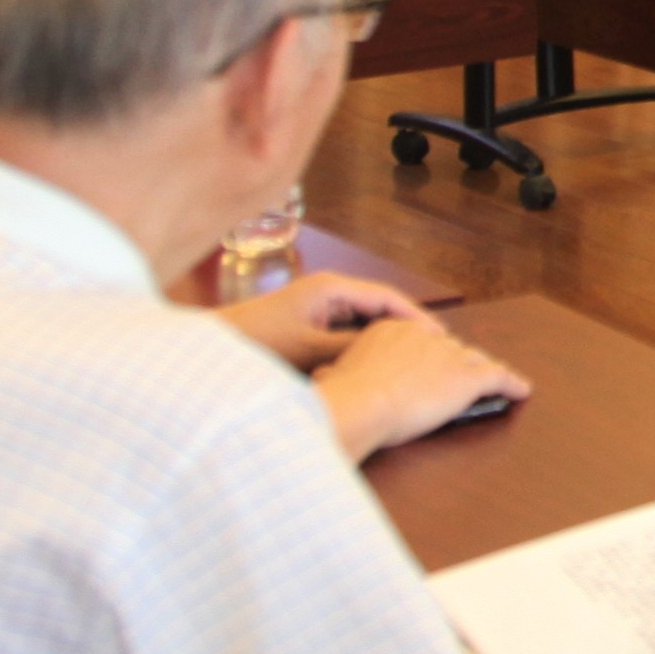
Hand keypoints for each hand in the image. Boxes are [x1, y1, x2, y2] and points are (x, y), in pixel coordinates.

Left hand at [218, 273, 426, 370]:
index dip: (416, 317)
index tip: (439, 337)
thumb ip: (351, 348)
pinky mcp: (309, 323)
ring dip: (386, 339)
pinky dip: (365, 345)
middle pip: (378, 307)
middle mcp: (328, 292)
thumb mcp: (311, 348)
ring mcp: (318, 307)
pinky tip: (378, 364)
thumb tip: (390, 353)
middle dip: (406, 328)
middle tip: (435, 350)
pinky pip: (347, 332)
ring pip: (363, 321)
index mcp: (331, 288)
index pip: (386, 298)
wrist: (215, 352)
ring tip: (414, 359)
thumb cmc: (259, 344)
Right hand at [311, 308, 527, 458]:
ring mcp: (448, 354)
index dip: (427, 355)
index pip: (417, 340)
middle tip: (460, 376)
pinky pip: (498, 376)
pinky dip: (511, 383)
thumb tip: (322, 377)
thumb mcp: (332, 376)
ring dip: (484, 371)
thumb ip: (333, 373)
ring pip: (473, 360)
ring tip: (494, 380)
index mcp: (389, 331)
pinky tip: (521, 390)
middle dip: (455, 361)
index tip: (429, 365)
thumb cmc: (343, 396)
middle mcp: (422, 336)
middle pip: (447, 347)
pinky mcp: (468, 376)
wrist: (363, 401)